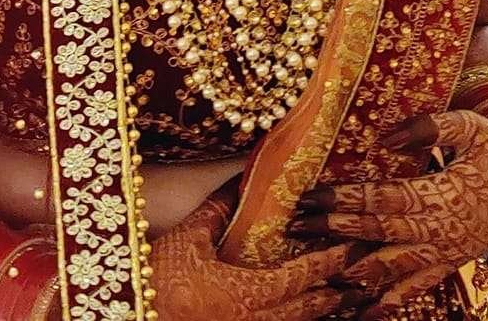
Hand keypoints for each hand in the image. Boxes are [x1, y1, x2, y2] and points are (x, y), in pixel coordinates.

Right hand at [151, 182, 370, 320]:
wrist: (129, 313)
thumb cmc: (155, 279)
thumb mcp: (188, 238)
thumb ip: (217, 209)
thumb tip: (239, 179)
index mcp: (243, 293)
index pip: (298, 277)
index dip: (326, 264)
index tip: (348, 250)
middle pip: (302, 313)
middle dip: (331, 296)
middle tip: (358, 282)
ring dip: (315, 317)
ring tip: (338, 305)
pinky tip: (294, 316)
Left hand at [287, 111, 487, 317]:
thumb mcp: (470, 126)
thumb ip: (429, 127)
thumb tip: (385, 136)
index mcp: (440, 195)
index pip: (381, 200)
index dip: (344, 199)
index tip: (310, 197)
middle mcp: (439, 230)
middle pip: (376, 235)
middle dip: (333, 232)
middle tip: (296, 227)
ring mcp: (445, 252)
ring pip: (392, 269)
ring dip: (353, 270)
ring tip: (318, 272)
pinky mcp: (451, 263)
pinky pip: (417, 289)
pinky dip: (389, 303)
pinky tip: (364, 312)